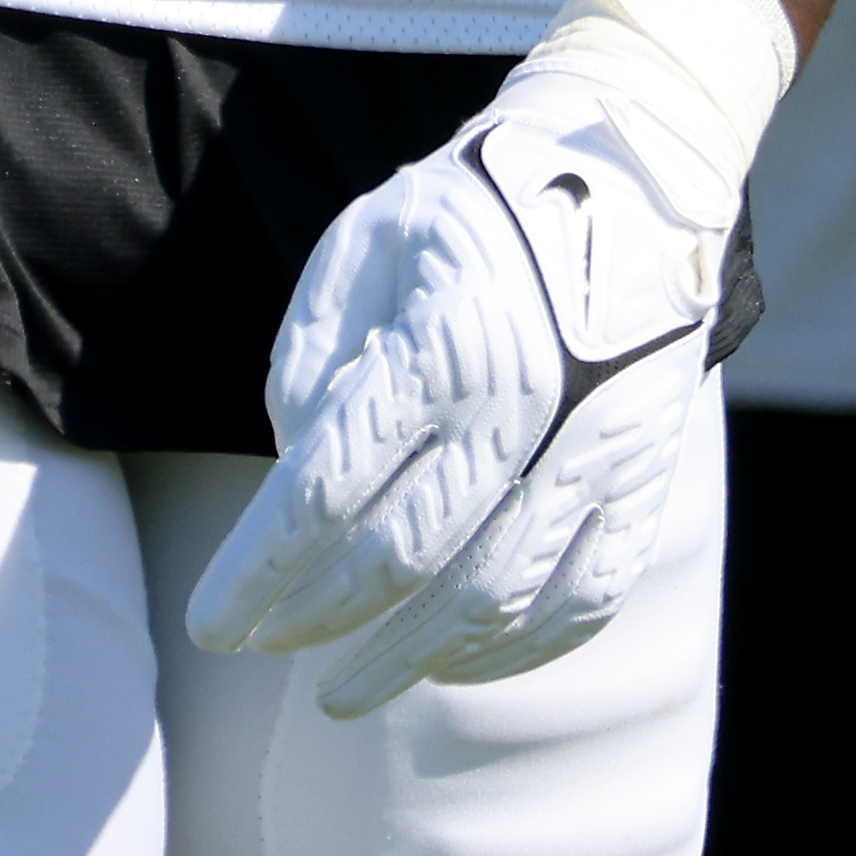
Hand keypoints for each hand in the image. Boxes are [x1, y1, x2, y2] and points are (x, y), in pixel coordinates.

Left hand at [184, 60, 734, 714]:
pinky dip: (516, 650)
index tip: (211, 625)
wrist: (630, 170)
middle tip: (264, 652)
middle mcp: (527, 413)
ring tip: (348, 686)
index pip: (325, 496)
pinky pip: (582, 599)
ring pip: (492, 601)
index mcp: (443, 347)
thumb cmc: (471, 205)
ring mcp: (596, 456)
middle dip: (318, 622)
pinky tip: (458, 664)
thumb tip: (295, 473)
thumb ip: (315, 361)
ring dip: (411, 658)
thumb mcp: (364, 244)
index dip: (259, 574)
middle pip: (401, 561)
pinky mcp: (643, 478)